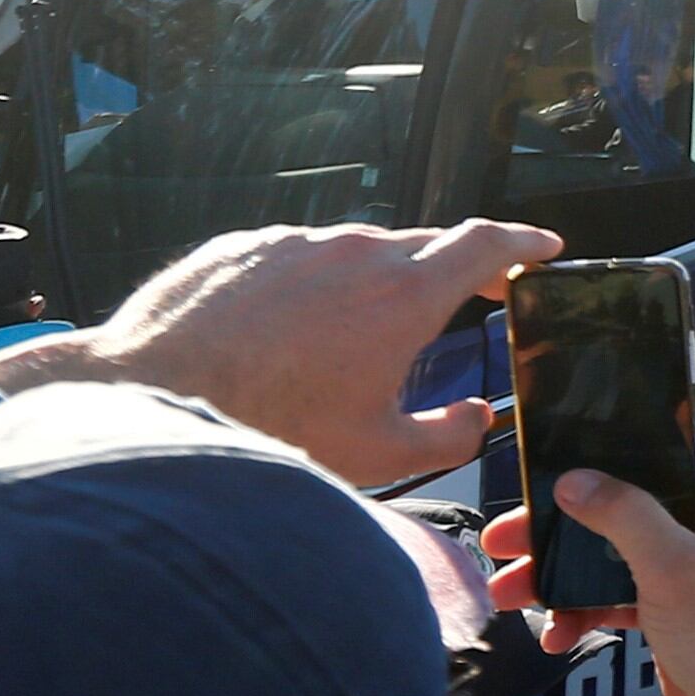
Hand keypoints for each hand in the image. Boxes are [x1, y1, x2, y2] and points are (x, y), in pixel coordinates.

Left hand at [0, 219, 560, 486]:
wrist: (152, 398)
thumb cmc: (271, 431)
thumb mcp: (381, 453)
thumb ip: (451, 434)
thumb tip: (477, 416)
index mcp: (404, 296)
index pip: (485, 244)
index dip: (523, 243)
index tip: (543, 246)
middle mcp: (354, 253)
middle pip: (423, 246)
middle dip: (452, 271)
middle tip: (466, 299)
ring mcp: (293, 243)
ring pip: (354, 254)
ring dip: (371, 286)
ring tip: (355, 340)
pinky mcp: (241, 246)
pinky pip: (295, 259)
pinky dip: (310, 289)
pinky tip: (288, 337)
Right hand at [487, 435, 694, 695]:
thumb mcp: (671, 564)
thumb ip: (622, 513)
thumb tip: (573, 480)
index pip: (670, 446)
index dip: (615, 444)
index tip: (558, 450)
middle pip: (623, 503)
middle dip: (560, 524)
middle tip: (502, 536)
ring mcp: (688, 566)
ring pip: (610, 553)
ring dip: (559, 573)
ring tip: (505, 593)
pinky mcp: (670, 607)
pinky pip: (616, 595)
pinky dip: (584, 611)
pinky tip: (553, 635)